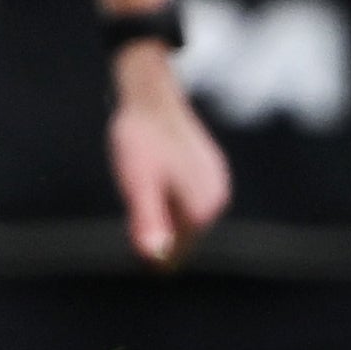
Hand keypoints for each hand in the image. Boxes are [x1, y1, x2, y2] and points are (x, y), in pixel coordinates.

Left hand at [108, 50, 232, 266]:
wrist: (151, 94)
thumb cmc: (140, 138)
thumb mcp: (138, 182)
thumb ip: (148, 220)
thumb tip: (155, 255)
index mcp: (202, 208)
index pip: (175, 251)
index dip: (148, 245)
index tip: (132, 223)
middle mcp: (217, 199)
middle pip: (181, 235)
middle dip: (157, 225)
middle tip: (138, 191)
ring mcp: (217, 183)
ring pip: (183, 216)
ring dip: (162, 208)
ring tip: (147, 178)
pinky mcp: (211, 171)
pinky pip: (187, 198)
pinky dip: (170, 194)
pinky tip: (157, 172)